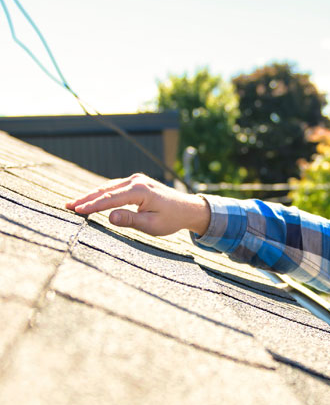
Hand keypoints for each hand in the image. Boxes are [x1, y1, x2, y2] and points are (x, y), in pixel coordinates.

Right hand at [65, 174, 210, 236]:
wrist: (187, 209)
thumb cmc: (171, 219)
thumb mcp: (152, 224)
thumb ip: (130, 220)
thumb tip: (109, 217)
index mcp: (140, 190)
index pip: (110, 198)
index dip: (92, 205)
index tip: (77, 211)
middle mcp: (137, 181)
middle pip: (106, 190)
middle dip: (86, 198)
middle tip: (67, 206)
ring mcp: (136, 179)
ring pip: (108, 187)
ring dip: (91, 195)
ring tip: (74, 203)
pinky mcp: (136, 182)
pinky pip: (114, 187)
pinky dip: (101, 193)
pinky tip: (90, 199)